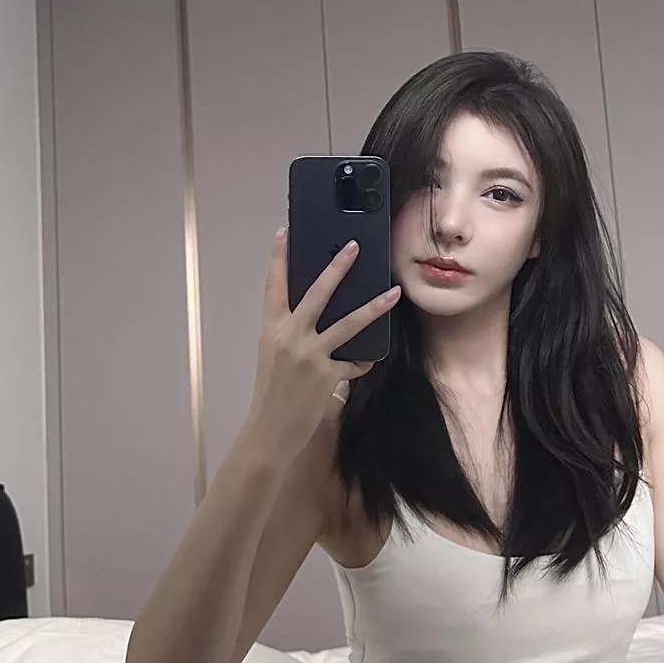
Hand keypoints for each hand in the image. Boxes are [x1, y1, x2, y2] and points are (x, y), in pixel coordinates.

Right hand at [246, 227, 399, 459]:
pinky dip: (361, 360)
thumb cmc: (271, 392)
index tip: (285, 232)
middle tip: (354, 247)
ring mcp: (310, 355)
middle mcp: (290, 336)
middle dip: (338, 267)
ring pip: (348, 323)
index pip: (273, 286)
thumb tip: (316, 318)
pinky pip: (354, 361)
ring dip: (374, 307)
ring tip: (393, 293)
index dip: (279, 259)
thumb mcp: (274, 356)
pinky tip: (366, 361)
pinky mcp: (328, 374)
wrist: (270, 430)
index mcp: (272, 329)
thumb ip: (292, 334)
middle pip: (317, 293)